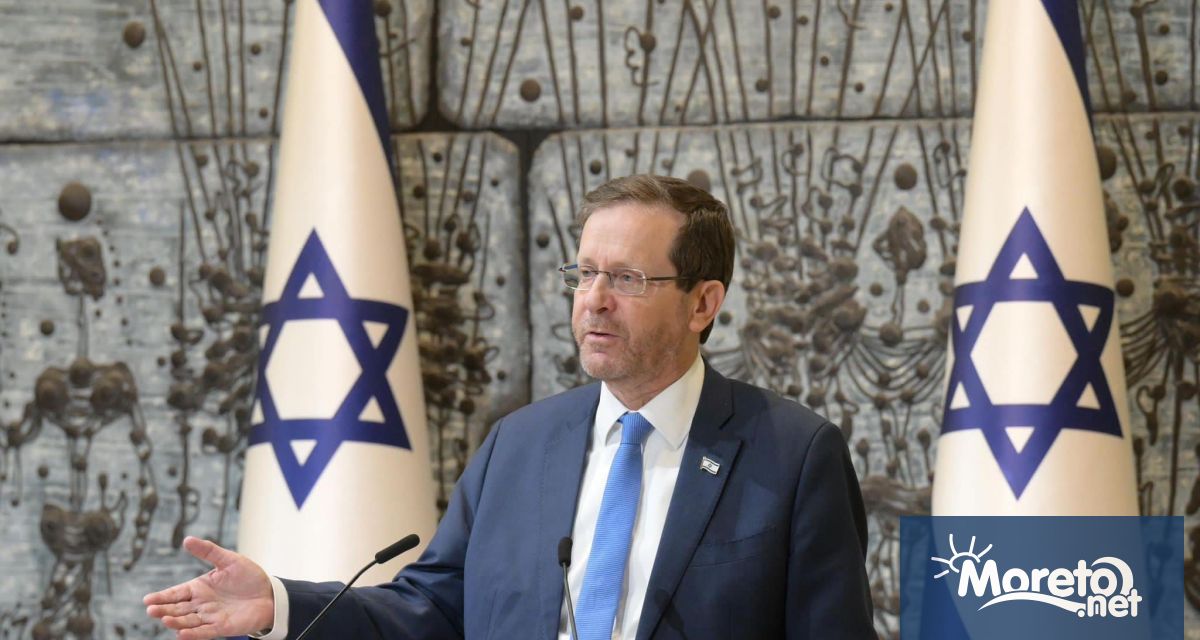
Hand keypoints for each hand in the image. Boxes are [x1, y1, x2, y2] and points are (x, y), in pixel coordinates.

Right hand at [143, 536, 274, 638]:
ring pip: (188, 621)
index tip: (147, 600)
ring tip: (165, 619)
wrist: (270, 594)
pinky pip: (204, 632)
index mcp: (199, 587)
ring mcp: (210, 617)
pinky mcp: (221, 627)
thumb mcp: (229, 560)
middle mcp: (201, 604)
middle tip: (151, 610)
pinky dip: (193, 634)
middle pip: (178, 608)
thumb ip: (209, 551)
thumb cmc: (249, 577)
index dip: (162, 596)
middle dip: (163, 609)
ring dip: (176, 622)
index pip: (176, 593)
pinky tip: (181, 634)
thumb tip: (187, 539)